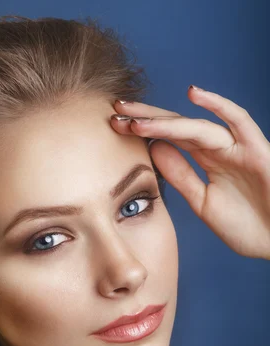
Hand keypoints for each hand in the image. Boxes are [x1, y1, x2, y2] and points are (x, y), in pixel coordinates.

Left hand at [111, 87, 269, 259]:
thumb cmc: (248, 226)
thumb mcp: (203, 201)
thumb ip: (181, 176)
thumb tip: (154, 149)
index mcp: (207, 161)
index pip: (170, 138)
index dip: (144, 130)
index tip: (114, 124)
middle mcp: (220, 149)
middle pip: (178, 126)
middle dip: (147, 117)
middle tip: (115, 109)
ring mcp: (238, 147)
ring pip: (197, 126)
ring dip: (166, 120)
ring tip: (135, 117)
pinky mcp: (257, 151)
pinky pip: (239, 122)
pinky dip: (218, 106)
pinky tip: (194, 94)